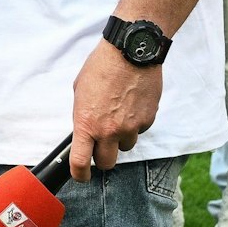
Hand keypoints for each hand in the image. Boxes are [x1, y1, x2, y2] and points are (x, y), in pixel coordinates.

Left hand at [68, 39, 161, 181]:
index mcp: (87, 124)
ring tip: (120, 114)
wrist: (131, 51)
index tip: (81, 176)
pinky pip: (141, 129)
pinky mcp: (148, 119)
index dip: (79, 175)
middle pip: (107, 163)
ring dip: (121, 137)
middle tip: (102, 145)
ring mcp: (131, 127)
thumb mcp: (80, 90)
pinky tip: (133, 103)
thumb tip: (85, 128)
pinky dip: (136, 122)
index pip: (80, 162)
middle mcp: (109, 131)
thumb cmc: (102, 66)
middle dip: (103, 157)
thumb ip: (82, 115)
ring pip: (126, 146)